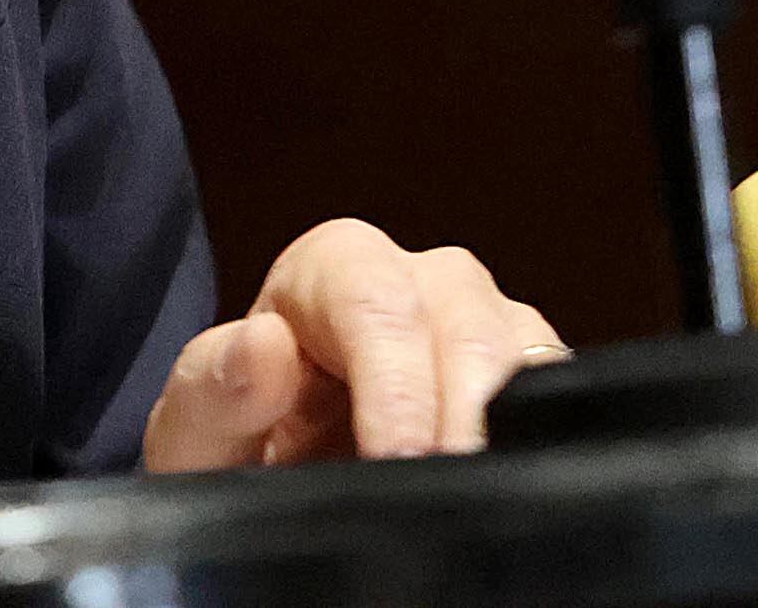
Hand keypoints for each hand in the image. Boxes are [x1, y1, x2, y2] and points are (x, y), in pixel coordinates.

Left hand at [141, 219, 565, 468]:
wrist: (282, 478)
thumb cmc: (239, 441)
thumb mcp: (198, 429)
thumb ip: (211, 390)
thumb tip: (262, 346)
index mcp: (333, 269)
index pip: (374, 297)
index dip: (394, 381)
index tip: (396, 456)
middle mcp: (419, 282)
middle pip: (464, 319)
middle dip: (460, 409)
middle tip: (449, 487)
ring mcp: (483, 328)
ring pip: (525, 347)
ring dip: (511, 418)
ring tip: (485, 488)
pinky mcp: (526, 379)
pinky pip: (559, 387)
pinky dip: (547, 431)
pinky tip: (516, 474)